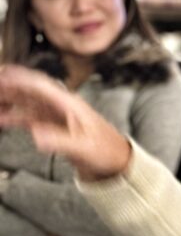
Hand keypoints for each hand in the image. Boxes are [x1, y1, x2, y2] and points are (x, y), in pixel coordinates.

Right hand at [0, 65, 130, 181]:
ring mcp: (56, 115)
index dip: (22, 79)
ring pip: (28, 103)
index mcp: (70, 104)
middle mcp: (61, 106)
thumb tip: (36, 136)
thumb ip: (60, 141)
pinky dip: (14, 117)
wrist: (114, 160)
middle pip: (32, 91)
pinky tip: (1, 119)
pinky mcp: (53, 126)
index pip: (42, 86)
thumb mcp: (83, 148)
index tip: (4, 75)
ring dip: (9, 100)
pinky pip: (29, 117)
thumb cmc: (105, 150)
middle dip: (11, 85)